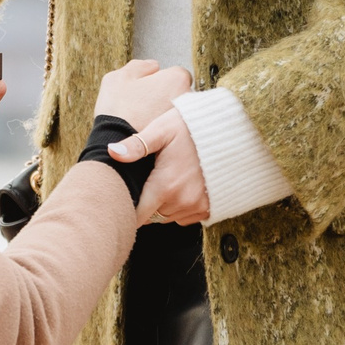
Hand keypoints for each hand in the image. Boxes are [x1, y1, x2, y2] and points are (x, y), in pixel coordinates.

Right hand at [94, 59, 192, 130]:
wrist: (117, 143)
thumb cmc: (118, 109)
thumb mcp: (119, 77)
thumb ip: (139, 66)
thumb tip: (153, 66)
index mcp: (177, 79)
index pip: (174, 74)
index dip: (158, 81)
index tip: (146, 89)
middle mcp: (187, 98)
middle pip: (177, 93)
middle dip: (164, 97)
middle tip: (142, 105)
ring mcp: (186, 119)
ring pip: (175, 111)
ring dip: (163, 113)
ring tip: (142, 120)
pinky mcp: (182, 138)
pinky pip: (174, 129)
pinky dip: (164, 130)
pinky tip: (146, 132)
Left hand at [116, 110, 210, 225]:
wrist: (232, 131)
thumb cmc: (193, 127)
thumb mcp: (162, 130)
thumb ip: (136, 145)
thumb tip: (112, 152)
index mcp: (165, 186)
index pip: (136, 214)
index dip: (127, 208)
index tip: (122, 198)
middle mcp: (182, 202)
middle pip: (152, 215)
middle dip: (146, 202)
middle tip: (148, 179)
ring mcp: (198, 207)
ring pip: (169, 216)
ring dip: (164, 205)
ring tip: (167, 179)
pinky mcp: (210, 208)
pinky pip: (186, 217)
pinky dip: (181, 207)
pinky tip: (182, 186)